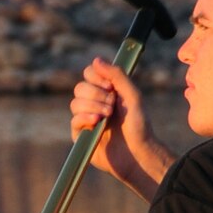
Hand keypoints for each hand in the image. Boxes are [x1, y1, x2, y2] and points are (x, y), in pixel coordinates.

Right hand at [70, 58, 173, 197]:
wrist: (137, 153)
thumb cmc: (139, 126)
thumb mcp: (132, 95)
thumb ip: (117, 75)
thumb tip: (96, 60)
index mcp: (107, 91)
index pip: (89, 74)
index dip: (95, 77)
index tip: (109, 86)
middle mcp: (95, 103)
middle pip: (80, 87)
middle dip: (96, 94)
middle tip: (112, 104)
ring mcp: (87, 118)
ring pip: (75, 103)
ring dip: (92, 106)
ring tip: (107, 116)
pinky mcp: (81, 134)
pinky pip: (74, 120)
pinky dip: (85, 118)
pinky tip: (97, 123)